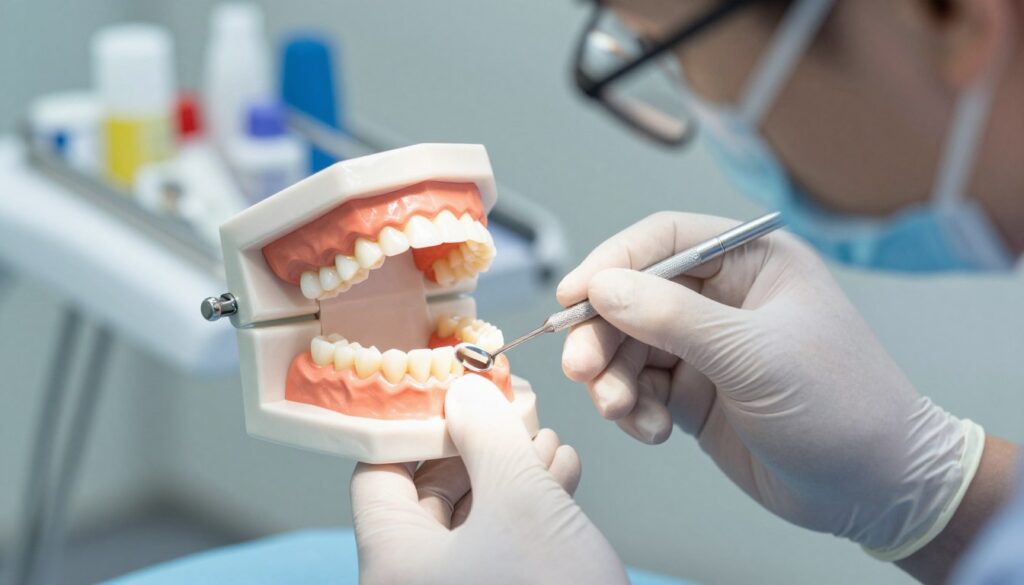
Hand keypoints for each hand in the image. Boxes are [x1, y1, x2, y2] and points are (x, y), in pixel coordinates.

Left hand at [351, 375, 627, 584]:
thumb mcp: (524, 502)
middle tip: (512, 412)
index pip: (377, 474)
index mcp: (393, 563)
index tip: (453, 392)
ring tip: (548, 440)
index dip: (414, 424)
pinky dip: (525, 509)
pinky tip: (562, 475)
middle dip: (478, 447)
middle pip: (429, 495)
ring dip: (510, 473)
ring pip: (471, 520)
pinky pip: (496, 548)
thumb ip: (489, 436)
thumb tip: (464, 390)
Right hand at [557, 212, 983, 557]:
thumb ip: (673, 318)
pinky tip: (653, 432)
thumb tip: (602, 288)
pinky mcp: (695, 391)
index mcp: (752, 262)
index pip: (664, 240)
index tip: (572, 295)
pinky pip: (641, 387)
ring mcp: (707, 346)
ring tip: (621, 410)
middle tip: (581, 368)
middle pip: (635, 296)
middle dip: (603, 333)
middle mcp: (724, 297)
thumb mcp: (754, 356)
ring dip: (614, 378)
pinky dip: (634, 409)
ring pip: (630, 346)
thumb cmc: (840, 406)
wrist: (875, 490)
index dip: (612, 262)